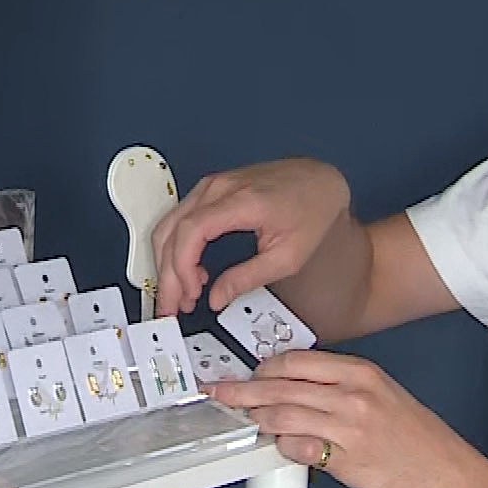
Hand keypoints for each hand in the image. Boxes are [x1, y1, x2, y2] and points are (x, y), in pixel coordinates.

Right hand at [152, 157, 350, 314]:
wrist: (320, 181)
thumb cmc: (311, 209)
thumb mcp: (287, 256)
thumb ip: (248, 278)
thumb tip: (218, 297)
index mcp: (241, 201)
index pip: (191, 231)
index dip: (182, 266)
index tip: (188, 293)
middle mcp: (220, 187)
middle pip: (172, 230)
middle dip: (167, 274)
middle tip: (171, 305)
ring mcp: (213, 185)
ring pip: (169, 224)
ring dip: (168, 262)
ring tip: (180, 294)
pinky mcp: (211, 189)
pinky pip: (180, 218)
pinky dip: (177, 247)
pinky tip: (190, 271)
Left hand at [205, 349, 475, 487]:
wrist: (443, 470)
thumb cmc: (414, 436)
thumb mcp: (380, 392)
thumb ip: (338, 385)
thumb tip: (293, 385)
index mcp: (360, 372)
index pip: (295, 361)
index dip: (262, 368)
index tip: (246, 373)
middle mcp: (352, 395)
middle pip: (281, 386)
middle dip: (243, 391)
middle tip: (220, 393)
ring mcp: (347, 427)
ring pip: (283, 415)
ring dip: (257, 419)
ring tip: (242, 420)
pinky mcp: (343, 458)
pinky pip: (298, 448)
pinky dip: (282, 445)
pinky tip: (278, 445)